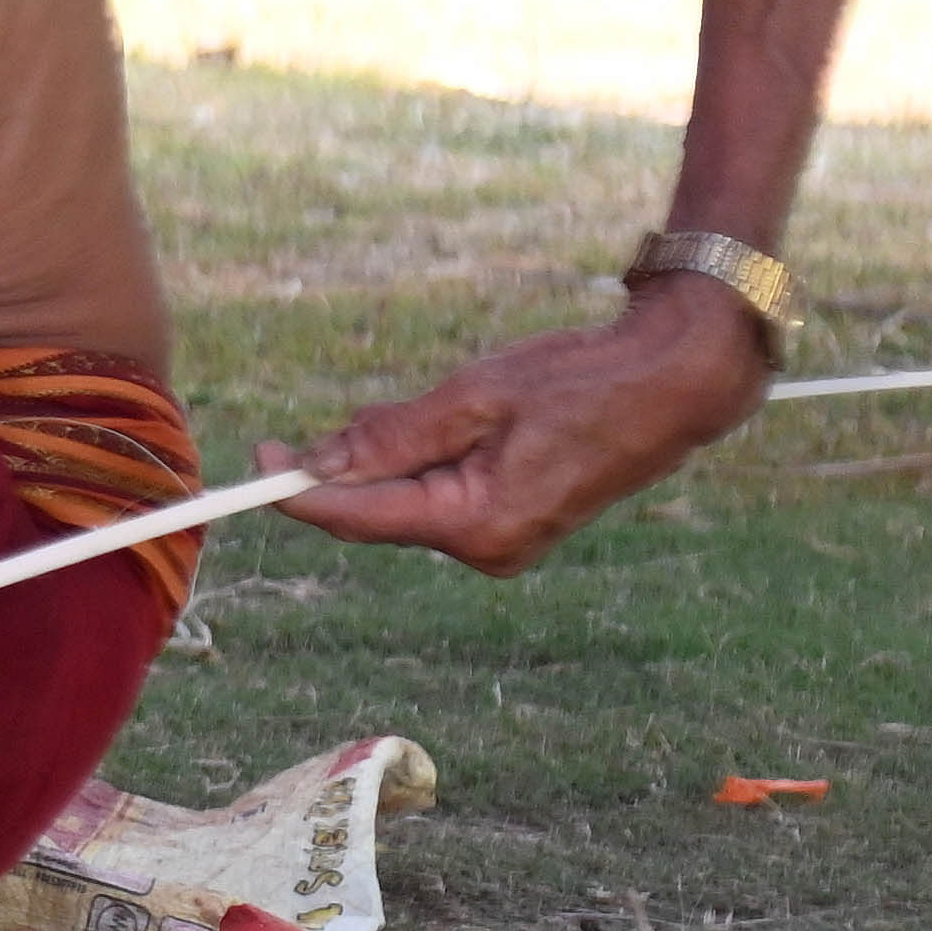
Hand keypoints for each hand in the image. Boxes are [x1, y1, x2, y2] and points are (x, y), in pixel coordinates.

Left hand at [260, 278, 775, 574]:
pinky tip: (451, 423)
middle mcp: (489, 549)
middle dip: (348, 467)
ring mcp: (505, 541)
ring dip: (391, 458)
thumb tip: (320, 464)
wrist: (674, 382)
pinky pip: (442, 495)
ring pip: (409, 501)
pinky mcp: (515, 522)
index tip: (257, 459)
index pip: (360, 518)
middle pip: (379, 513)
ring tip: (446, 406)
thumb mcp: (476, 397)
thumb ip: (394, 435)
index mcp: (478, 526)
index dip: (299, 492)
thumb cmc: (582, 381)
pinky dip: (424, 461)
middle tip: (343, 420)